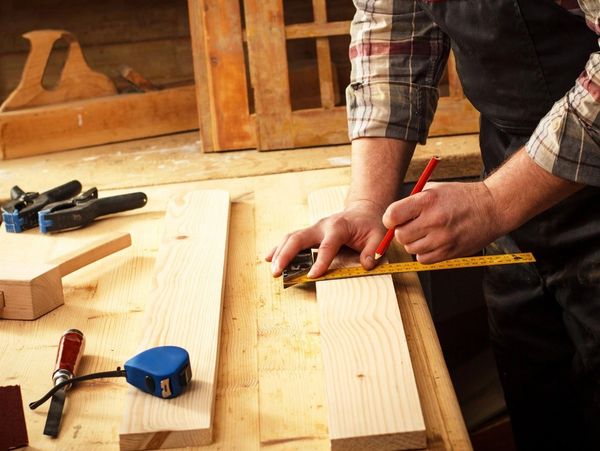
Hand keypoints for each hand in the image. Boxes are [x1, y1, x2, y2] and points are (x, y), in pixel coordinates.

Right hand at [266, 200, 386, 277]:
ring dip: (279, 253)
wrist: (363, 211)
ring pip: (291, 238)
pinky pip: (291, 239)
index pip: (326, 246)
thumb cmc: (370, 225)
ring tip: (272, 269)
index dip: (319, 262)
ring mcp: (313, 228)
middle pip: (298, 238)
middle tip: (277, 272)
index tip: (312, 276)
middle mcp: (321, 226)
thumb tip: (366, 264)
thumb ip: (373, 251)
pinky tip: (269, 258)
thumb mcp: (378, 236)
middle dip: (286, 255)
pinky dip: (279, 248)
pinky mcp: (309, 233)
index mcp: (338, 227)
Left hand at [383, 181, 500, 262]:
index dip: (389, 219)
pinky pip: (423, 259)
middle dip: (401, 231)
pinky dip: (424, 253)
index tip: (394, 219)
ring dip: (413, 242)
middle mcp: (433, 221)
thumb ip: (412, 202)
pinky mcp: (449, 252)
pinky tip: (433, 242)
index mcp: (427, 201)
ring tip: (426, 232)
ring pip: (410, 249)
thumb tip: (392, 217)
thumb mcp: (435, 189)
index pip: (392, 216)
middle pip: (399, 235)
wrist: (492, 208)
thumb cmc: (462, 197)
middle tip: (411, 226)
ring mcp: (442, 239)